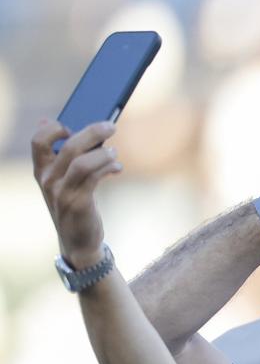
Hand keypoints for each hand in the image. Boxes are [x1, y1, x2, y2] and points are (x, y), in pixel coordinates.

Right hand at [31, 120, 120, 263]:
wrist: (78, 242)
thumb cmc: (73, 205)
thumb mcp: (62, 181)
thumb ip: (59, 155)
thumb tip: (47, 121)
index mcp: (41, 171)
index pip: (38, 141)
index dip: (53, 128)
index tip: (72, 125)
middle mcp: (48, 180)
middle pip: (68, 145)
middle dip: (92, 132)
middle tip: (112, 126)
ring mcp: (62, 192)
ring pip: (83, 161)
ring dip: (104, 153)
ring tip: (114, 152)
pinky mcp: (78, 203)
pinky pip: (94, 177)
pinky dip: (108, 167)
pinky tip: (117, 168)